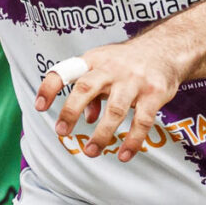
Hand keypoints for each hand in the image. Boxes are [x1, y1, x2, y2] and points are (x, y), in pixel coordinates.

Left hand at [35, 38, 191, 160]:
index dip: (50, 87)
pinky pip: (142, 121)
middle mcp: (112, 68)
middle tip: (61, 132)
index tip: (38, 106)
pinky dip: (132, 141)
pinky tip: (124, 155)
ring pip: (115, 110)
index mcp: (94, 61)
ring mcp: (134, 81)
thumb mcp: (104, 68)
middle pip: (86, 87)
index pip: (66, 70)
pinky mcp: (154, 94)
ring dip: (102, 134)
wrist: (167, 49)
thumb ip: (92, 92)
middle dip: (71, 111)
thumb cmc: (127, 62)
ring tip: (91, 152)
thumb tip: (85, 118)